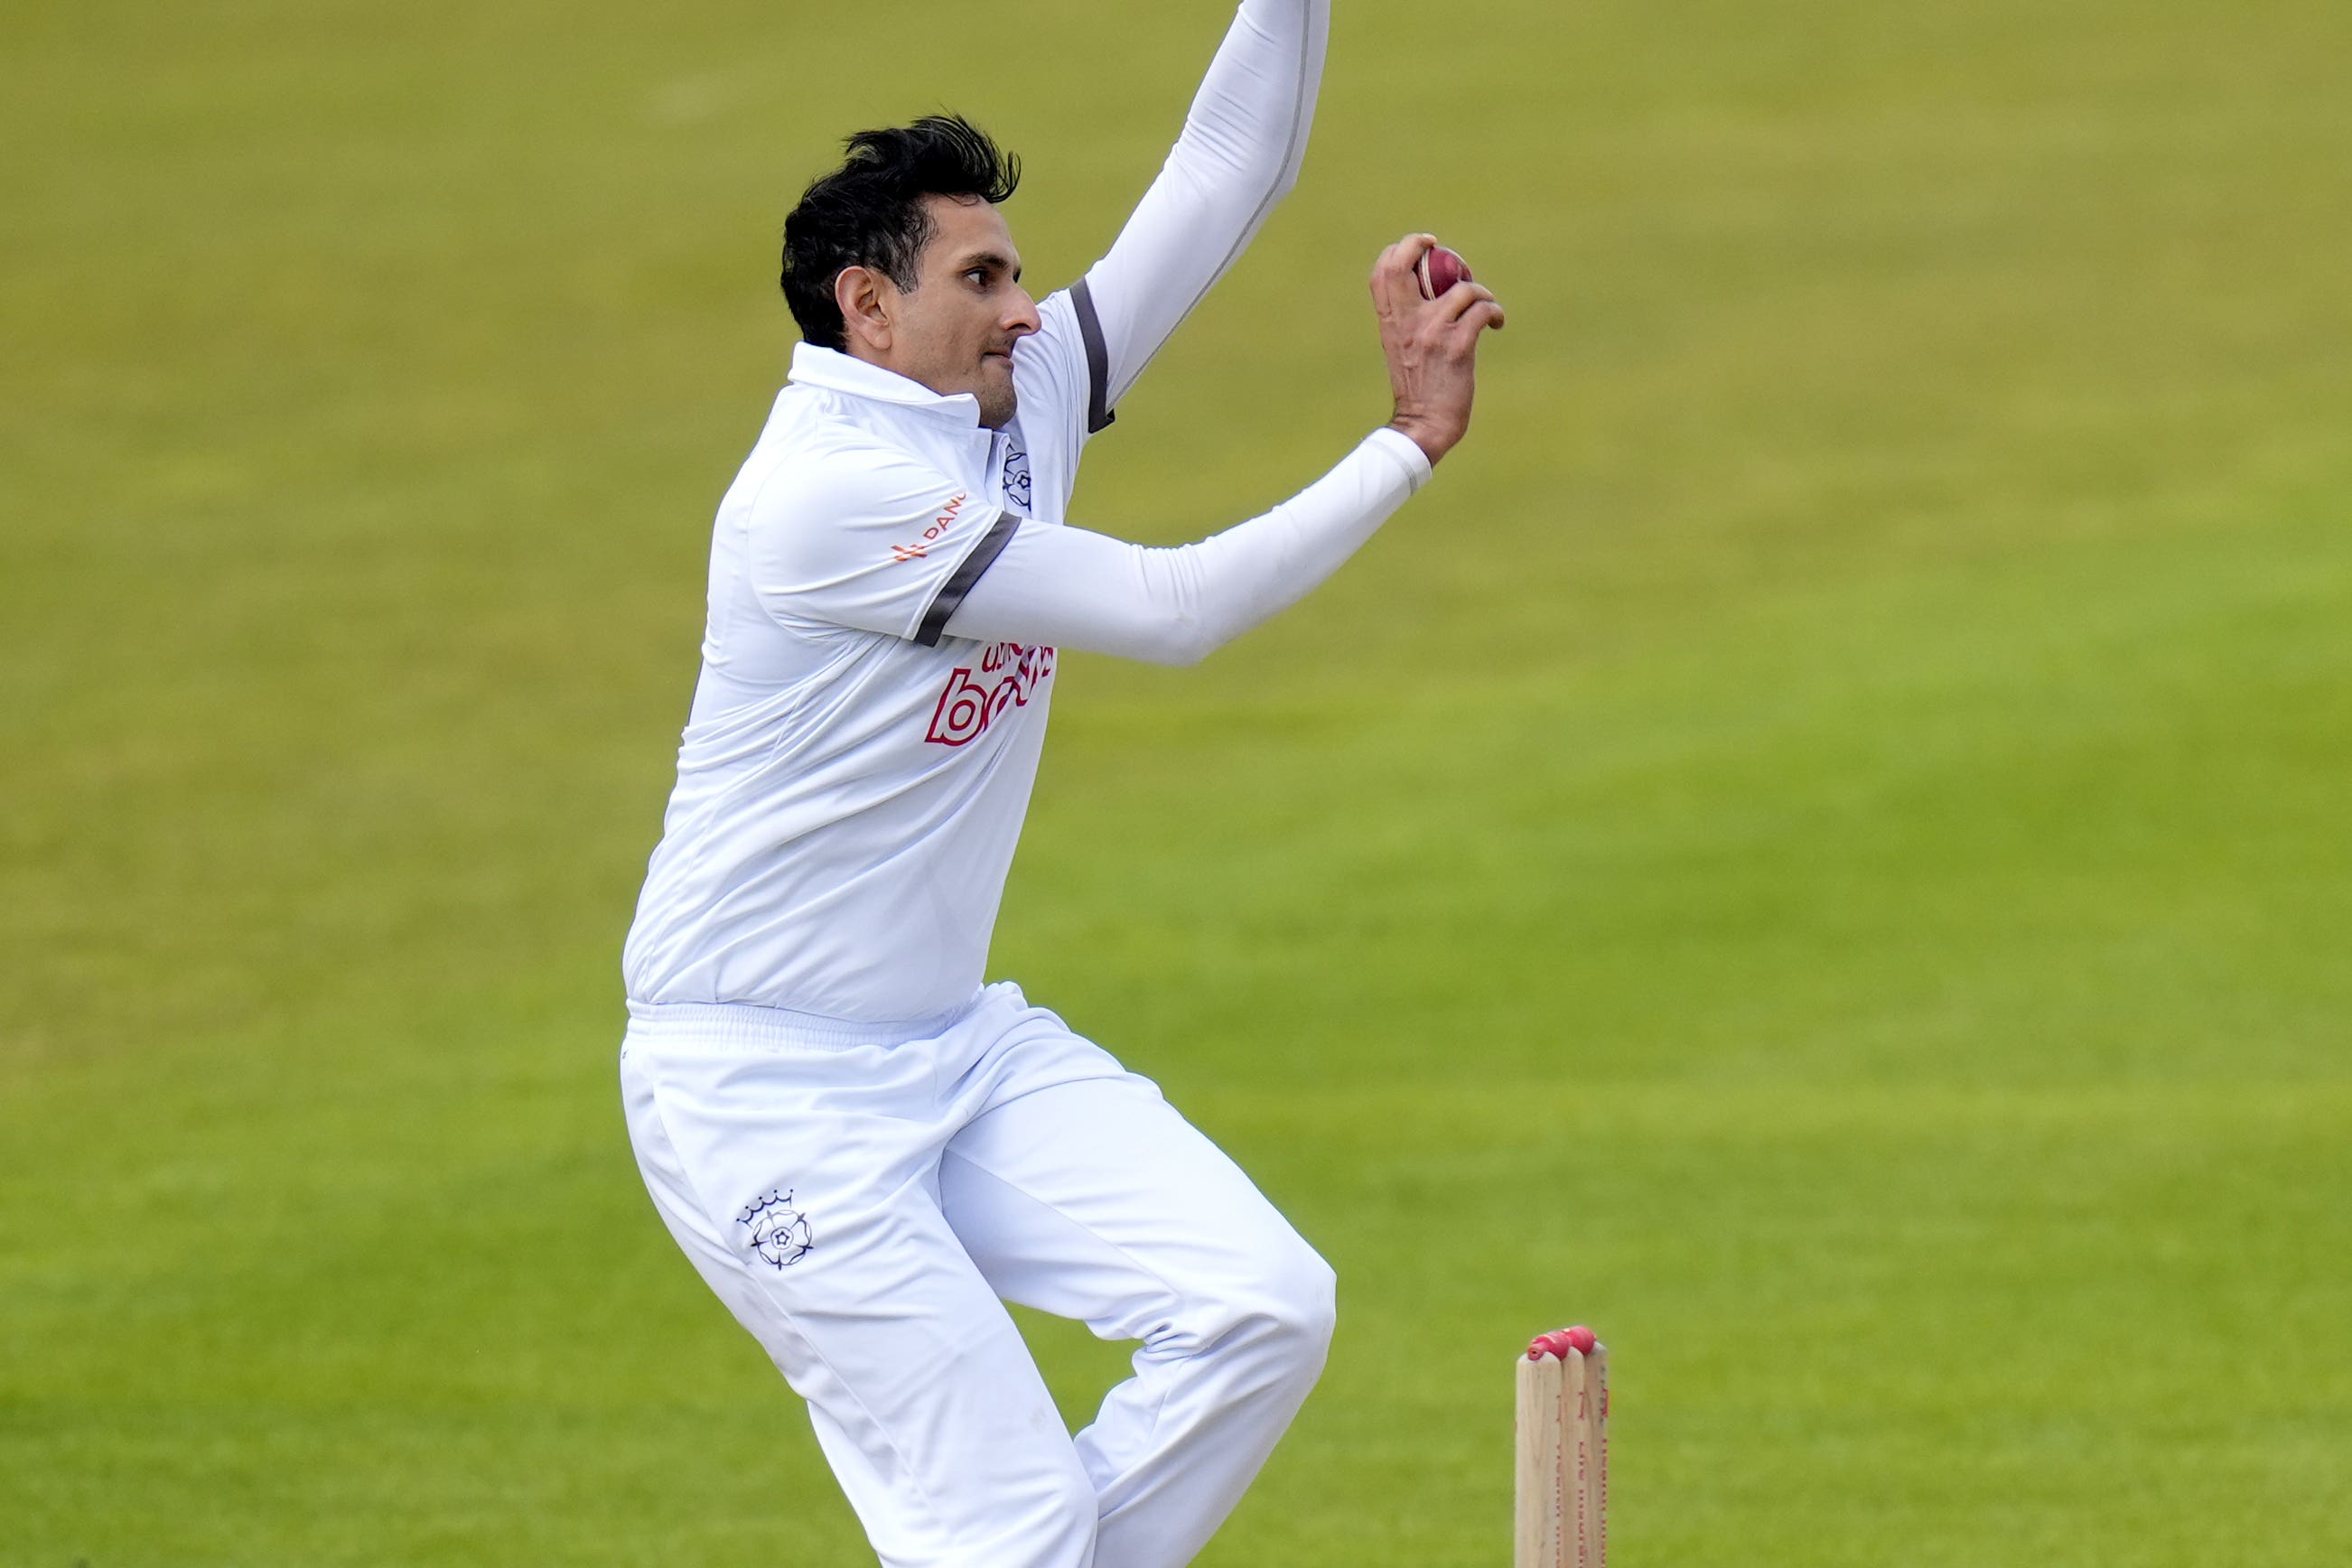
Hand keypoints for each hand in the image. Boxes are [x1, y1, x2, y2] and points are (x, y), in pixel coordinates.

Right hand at [1370, 233, 1504, 465]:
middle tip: (1452, 258)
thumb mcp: (1401, 347)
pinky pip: (1483, 311)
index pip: (1383, 270)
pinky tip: (1497, 324)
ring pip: (1463, 289)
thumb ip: (1409, 318)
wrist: (1423, 425)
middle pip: (1404, 263)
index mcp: (1389, 321)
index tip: (1423, 248)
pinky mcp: (1457, 346)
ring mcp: (1431, 331)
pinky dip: (1495, 312)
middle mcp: (1407, 320)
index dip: (1402, 249)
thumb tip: (1435, 288)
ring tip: (1486, 307)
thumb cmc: (1417, 387)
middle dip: (1425, 246)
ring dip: (1481, 293)